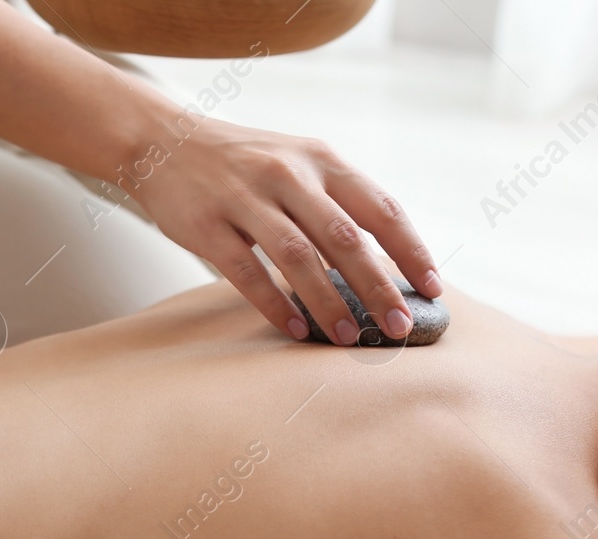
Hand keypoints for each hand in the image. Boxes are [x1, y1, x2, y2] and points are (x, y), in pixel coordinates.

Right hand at [127, 115, 442, 344]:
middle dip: (377, 287)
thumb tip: (386, 265)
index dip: (411, 250)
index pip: (380, 208)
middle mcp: (288, 174)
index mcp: (321, 160)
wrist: (164, 140)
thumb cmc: (244, 164)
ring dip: (327, 302)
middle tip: (398, 327)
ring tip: (348, 338)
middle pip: (345, 237)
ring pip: (298, 256)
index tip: (433, 290)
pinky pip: (245, 271)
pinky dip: (273, 303)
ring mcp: (245, 198)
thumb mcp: (298, 164)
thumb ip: (338, 204)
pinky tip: (293, 329)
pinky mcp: (207, 225)